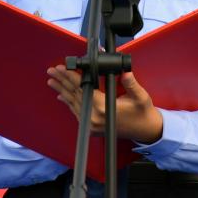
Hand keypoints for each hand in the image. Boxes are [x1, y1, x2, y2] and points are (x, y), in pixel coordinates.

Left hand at [46, 65, 162, 143]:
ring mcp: (92, 124)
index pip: (83, 88)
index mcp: (104, 108)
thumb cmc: (142, 112)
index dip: (71, 76)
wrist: (145, 130)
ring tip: (52, 80)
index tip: (62, 68)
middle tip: (52, 71)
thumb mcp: (140, 96)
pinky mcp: (92, 127)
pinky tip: (61, 95)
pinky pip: (77, 112)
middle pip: (74, 94)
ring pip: (73, 103)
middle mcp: (95, 117)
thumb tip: (125, 72)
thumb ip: (131, 84)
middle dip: (62, 81)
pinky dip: (68, 102)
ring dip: (62, 90)